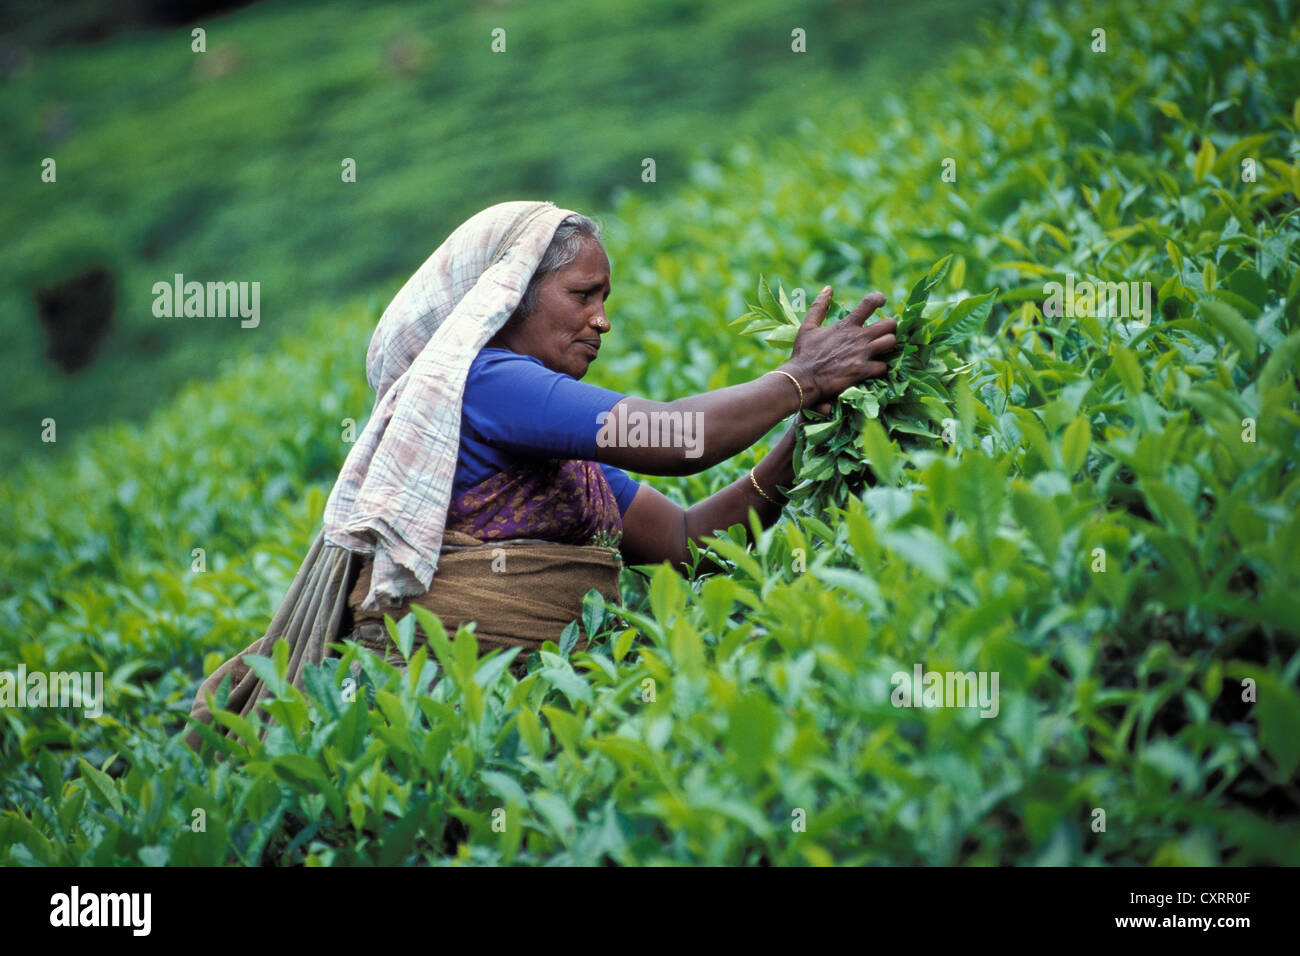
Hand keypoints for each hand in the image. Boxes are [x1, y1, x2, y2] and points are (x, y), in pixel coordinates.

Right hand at [782, 286, 897, 407]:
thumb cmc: (804, 354)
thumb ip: (818, 307)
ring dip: (888, 346)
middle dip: (889, 327)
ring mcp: (862, 355)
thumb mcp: (807, 327)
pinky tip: (874, 368)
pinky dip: (880, 367)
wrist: (802, 380)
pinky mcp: (863, 371)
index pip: (870, 303)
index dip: (879, 298)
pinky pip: (884, 366)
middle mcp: (858, 338)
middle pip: (889, 324)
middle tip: (883, 332)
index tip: (882, 301)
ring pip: (891, 343)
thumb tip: (828, 288)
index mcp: (846, 325)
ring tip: (881, 349)